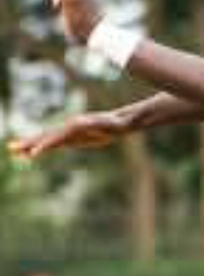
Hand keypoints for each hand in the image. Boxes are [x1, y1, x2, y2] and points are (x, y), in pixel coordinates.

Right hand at [7, 110, 126, 159]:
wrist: (120, 122)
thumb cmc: (115, 124)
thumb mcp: (107, 125)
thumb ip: (95, 124)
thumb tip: (81, 123)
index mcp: (74, 126)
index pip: (55, 137)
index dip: (44, 145)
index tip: (34, 153)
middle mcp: (68, 128)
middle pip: (44, 136)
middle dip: (28, 144)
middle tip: (11, 149)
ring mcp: (68, 132)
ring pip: (46, 139)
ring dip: (30, 145)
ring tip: (13, 150)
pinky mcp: (72, 138)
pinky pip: (53, 144)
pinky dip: (41, 148)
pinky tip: (32, 153)